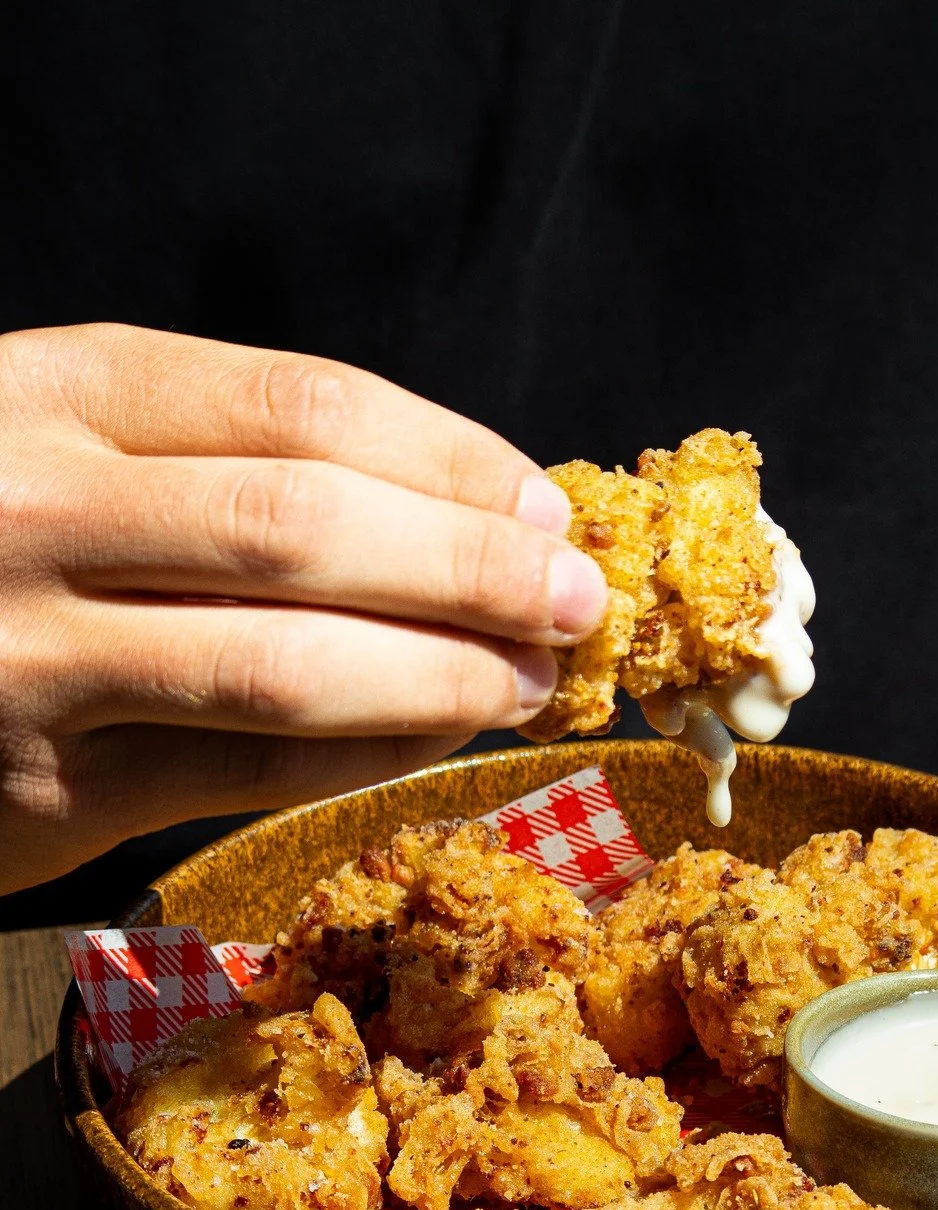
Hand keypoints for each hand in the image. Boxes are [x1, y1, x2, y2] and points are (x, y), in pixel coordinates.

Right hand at [0, 323, 606, 892]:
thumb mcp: (69, 441)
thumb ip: (218, 460)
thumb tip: (458, 513)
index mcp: (60, 389)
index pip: (302, 409)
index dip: (451, 460)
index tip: (542, 503)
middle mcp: (40, 507)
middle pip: (308, 529)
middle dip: (472, 568)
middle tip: (574, 597)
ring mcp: (33, 651)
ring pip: (284, 664)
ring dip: (440, 675)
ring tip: (531, 677)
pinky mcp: (48, 783)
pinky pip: (247, 769)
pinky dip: (368, 753)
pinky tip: (442, 738)